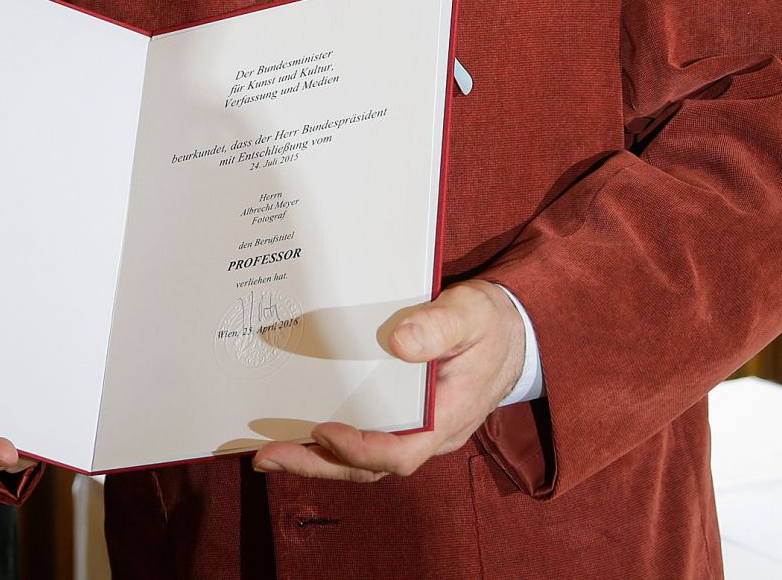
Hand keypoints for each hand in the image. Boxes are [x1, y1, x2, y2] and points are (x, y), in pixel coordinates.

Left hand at [252, 278, 525, 482]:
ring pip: (362, 458)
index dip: (359, 449)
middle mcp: (428, 435)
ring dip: (317, 458)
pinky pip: (364, 437)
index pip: (400, 454)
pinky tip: (296, 428)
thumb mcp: (472, 314)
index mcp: (447, 419)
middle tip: (269, 457)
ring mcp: (415, 429)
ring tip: (268, 452)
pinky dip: (330, 441)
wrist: (513, 331)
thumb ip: (439, 326)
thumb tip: (398, 342)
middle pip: (370, 466)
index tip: (323, 431)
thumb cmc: (491, 323)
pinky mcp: (402, 416)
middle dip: (318, 464)